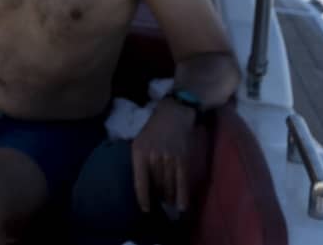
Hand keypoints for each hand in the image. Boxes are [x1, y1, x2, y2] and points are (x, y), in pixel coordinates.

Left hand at [131, 99, 196, 215]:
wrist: (173, 114)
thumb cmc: (153, 129)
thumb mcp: (139, 142)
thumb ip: (140, 161)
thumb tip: (142, 183)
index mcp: (139, 152)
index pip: (140, 181)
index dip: (143, 197)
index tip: (145, 209)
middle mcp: (154, 156)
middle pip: (156, 185)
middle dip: (157, 197)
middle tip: (159, 204)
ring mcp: (169, 158)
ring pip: (169, 185)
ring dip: (169, 197)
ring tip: (169, 204)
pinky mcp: (183, 159)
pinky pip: (182, 182)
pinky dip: (183, 196)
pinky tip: (182, 206)